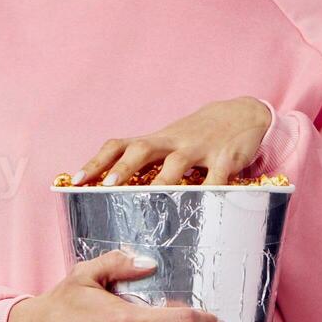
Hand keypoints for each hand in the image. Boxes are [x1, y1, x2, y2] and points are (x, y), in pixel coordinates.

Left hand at [78, 97, 271, 186]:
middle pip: (143, 149)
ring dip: (162, 180)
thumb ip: (149, 162)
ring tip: (149, 199)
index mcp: (159, 140)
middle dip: (123, 168)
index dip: (97, 162)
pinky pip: (217, 177)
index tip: (77, 180)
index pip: (120, 145)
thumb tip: (114, 190)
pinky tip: (203, 208)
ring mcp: (201, 148)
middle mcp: (175, 142)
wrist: (245, 113)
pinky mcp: (226, 158)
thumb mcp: (172, 142)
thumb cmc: (200, 134)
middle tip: (106, 187)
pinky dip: (210, 191)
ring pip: (177, 163)